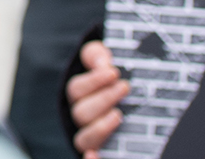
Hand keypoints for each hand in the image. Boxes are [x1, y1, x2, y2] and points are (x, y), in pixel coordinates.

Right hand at [67, 41, 125, 157]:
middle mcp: (79, 117)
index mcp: (78, 95)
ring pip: (84, 138)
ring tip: (118, 115)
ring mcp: (90, 136)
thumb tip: (104, 63)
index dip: (93, 80)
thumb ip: (98, 57)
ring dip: (100, 128)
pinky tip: (94, 155)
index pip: (77, 89)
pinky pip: (88, 156)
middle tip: (125, 87)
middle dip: (103, 99)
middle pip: (81, 112)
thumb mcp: (103, 62)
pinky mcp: (102, 150)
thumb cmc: (113, 78)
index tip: (114, 71)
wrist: (127, 102)